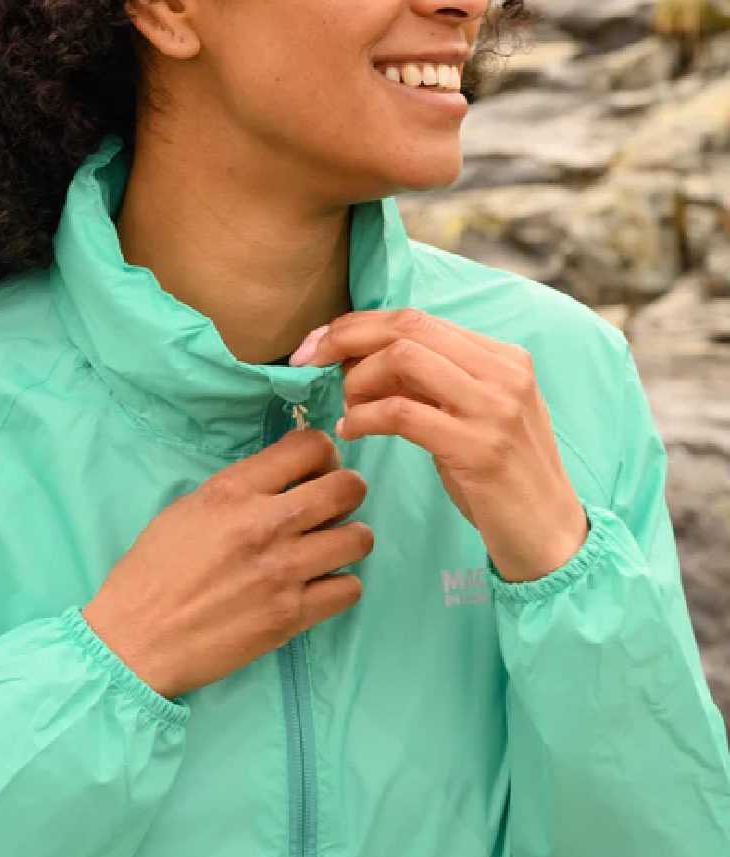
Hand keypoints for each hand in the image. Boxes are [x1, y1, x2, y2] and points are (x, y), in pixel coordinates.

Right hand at [82, 430, 372, 699]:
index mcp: (233, 491)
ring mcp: (283, 572)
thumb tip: (284, 481)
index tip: (317, 470)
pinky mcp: (291, 616)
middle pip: (347, 488)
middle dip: (349, 492)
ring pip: (359, 539)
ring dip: (349, 540)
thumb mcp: (186, 510)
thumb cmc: (151, 573)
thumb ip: (238, 491)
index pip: (310, 446)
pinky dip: (340, 587)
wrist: (136, 640)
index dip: (324, 454)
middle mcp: (265, 524)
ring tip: (329, 549)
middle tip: (335, 507)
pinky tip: (319, 587)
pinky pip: (349, 589)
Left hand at [291, 309, 589, 583]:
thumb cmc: (500, 480)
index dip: (359, 325)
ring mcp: (495, 409)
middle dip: (346, 339)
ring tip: (346, 408)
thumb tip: (359, 358)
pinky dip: (366, 418)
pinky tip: (352, 432)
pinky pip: (403, 414)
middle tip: (308, 361)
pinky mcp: (480, 449)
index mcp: (503, 357)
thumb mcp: (471, 417)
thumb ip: (430, 384)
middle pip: (407, 328)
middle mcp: (503, 373)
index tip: (319, 342)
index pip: (418, 318)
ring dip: (358, 380)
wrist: (549, 537)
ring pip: (404, 360)